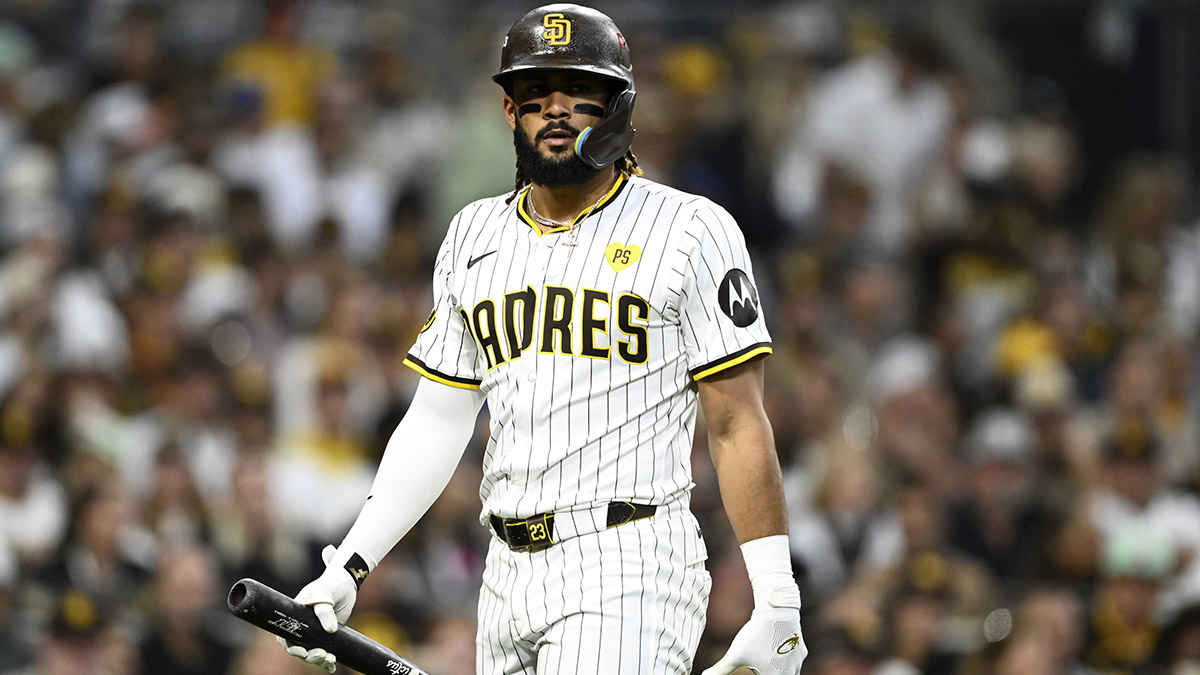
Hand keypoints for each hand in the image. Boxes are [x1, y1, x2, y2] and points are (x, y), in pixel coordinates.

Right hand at [276, 545, 358, 672]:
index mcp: (294, 615)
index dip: (291, 647)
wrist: (347, 583)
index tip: (303, 652)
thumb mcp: (324, 592)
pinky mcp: (328, 636)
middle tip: (323, 655)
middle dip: (309, 656)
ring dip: (319, 660)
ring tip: (331, 660)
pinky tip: (332, 667)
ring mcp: (315, 632)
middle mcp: (303, 626)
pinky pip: (324, 651)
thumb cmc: (331, 583)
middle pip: (299, 648)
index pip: (286, 636)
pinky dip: (327, 662)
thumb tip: (330, 630)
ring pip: (312, 652)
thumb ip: (325, 609)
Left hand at [701, 606, 806, 674]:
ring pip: (789, 672)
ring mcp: (798, 661)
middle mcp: (791, 672)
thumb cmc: (755, 633)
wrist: (777, 609)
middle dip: (766, 673)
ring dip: (777, 670)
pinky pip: (794, 661)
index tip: (751, 672)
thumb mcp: (735, 654)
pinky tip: (776, 654)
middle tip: (756, 667)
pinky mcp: (801, 650)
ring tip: (766, 663)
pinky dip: (785, 661)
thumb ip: (720, 670)